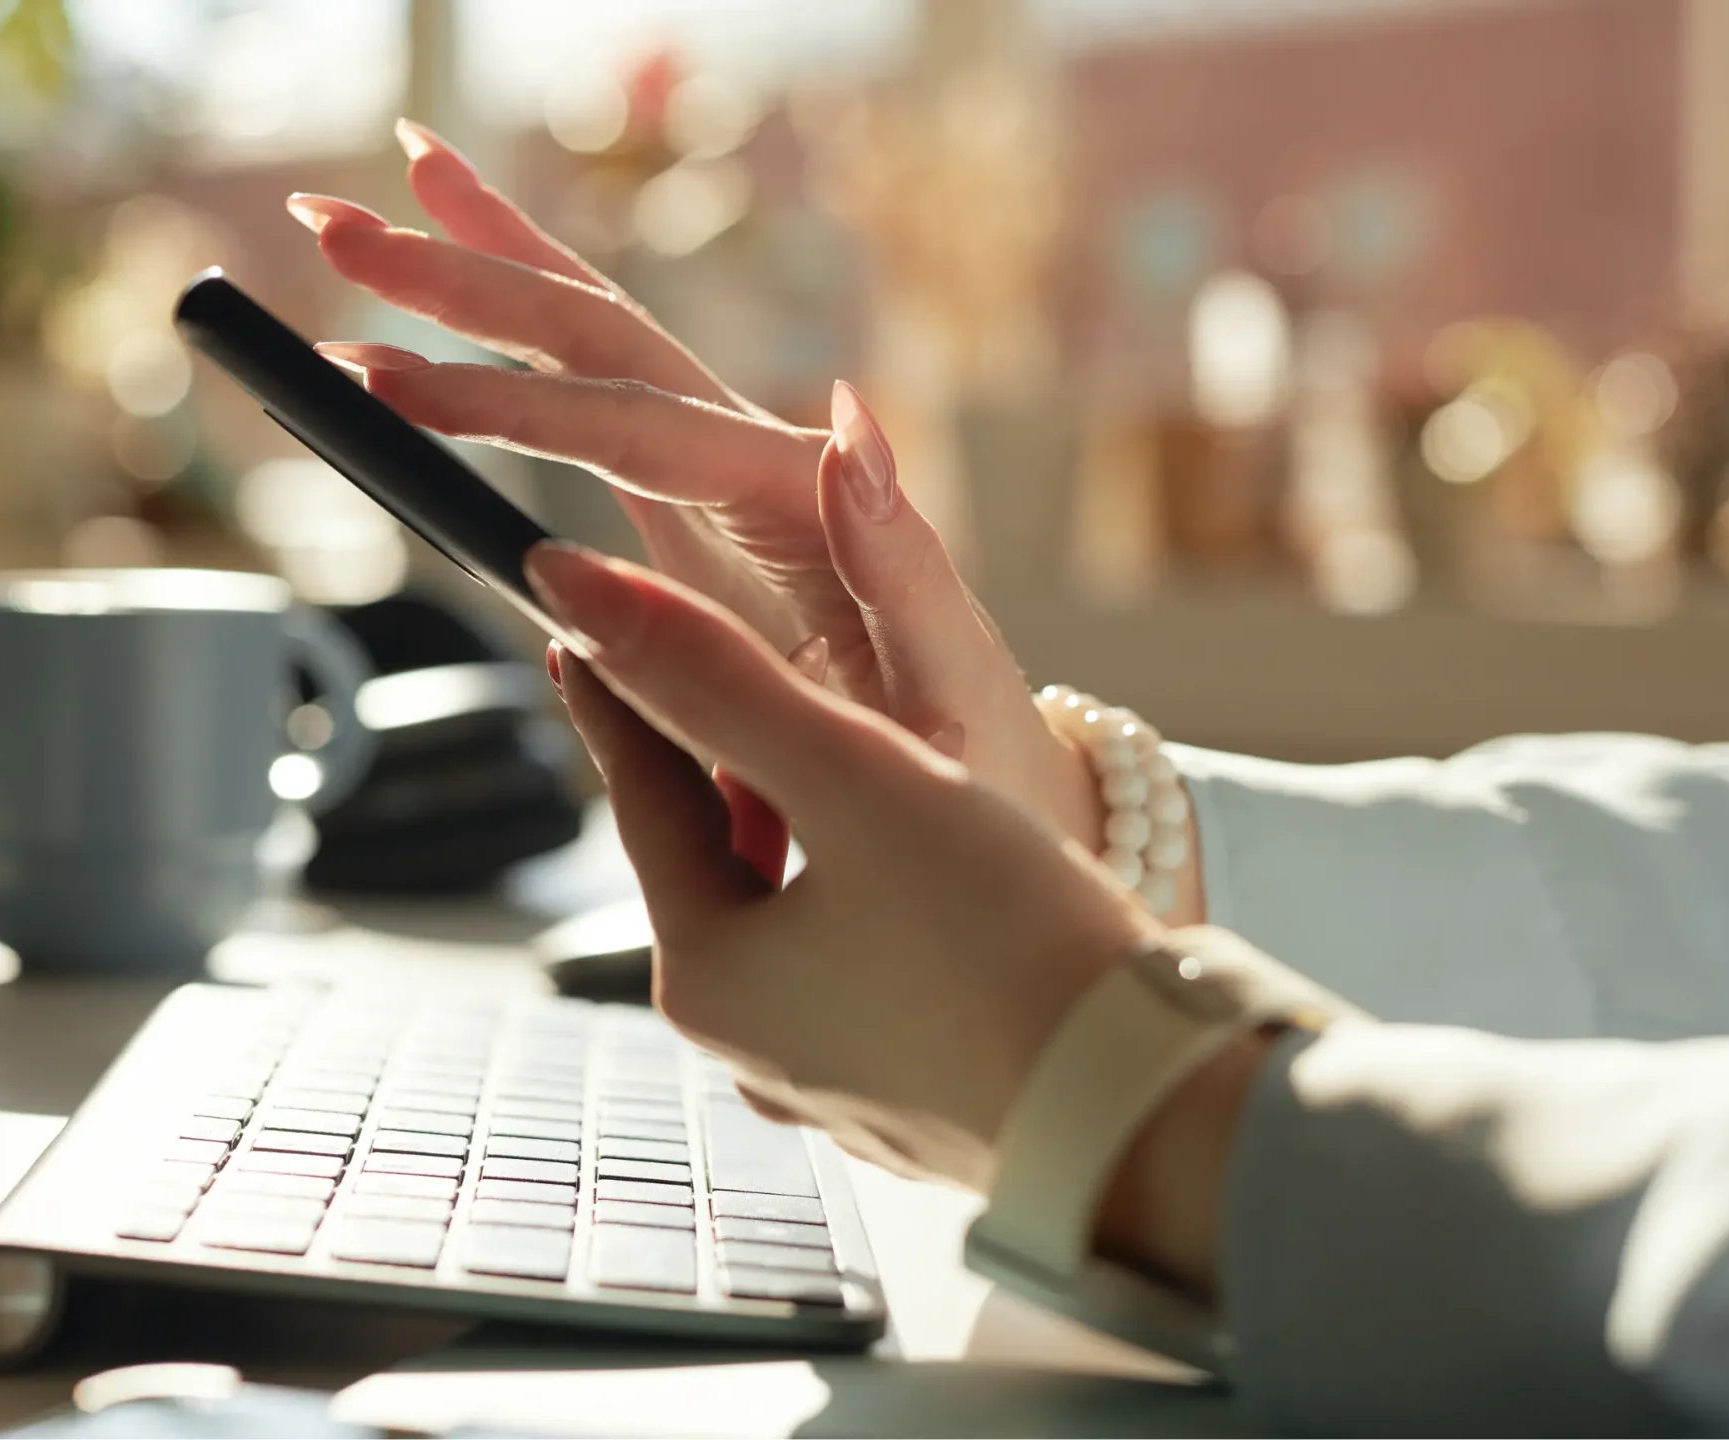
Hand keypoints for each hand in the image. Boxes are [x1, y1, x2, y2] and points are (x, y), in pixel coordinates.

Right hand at [282, 124, 1105, 851]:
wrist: (992, 794)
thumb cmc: (970, 764)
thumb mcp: (949, 689)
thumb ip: (901, 562)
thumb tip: (848, 413)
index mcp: (804, 503)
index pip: (635, 427)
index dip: (508, 405)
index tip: (390, 383)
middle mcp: (762, 463)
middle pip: (602, 338)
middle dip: (468, 275)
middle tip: (336, 221)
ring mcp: (723, 481)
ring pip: (591, 344)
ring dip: (477, 270)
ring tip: (363, 205)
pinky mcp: (694, 515)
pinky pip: (591, 409)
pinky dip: (511, 348)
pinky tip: (442, 308)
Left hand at [523, 538, 1150, 1186]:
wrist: (1154, 1107)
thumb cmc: (1005, 943)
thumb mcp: (852, 776)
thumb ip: (714, 677)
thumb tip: (574, 587)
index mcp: (709, 976)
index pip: (644, 799)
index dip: (621, 691)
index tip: (588, 619)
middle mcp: (753, 1048)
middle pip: (716, 864)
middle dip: (723, 765)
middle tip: (721, 675)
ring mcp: (839, 1085)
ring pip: (794, 919)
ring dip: (806, 833)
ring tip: (841, 761)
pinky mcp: (922, 1099)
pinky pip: (866, 971)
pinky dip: (873, 901)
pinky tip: (929, 873)